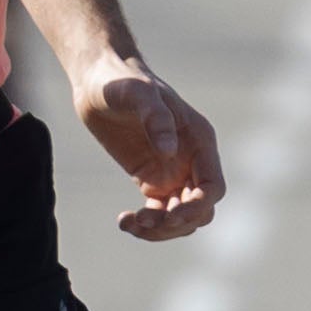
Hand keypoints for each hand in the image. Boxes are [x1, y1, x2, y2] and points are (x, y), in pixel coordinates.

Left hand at [77, 62, 224, 241]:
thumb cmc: (121, 82)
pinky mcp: (151, 179)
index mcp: (200, 140)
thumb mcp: (137, 94)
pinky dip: (146, 224)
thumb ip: (156, 118)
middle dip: (176, 223)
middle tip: (144, 221)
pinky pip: (159, 213)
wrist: (97, 81)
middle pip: (200, 210)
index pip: (213, 187)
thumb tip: (169, 151)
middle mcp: (192, 160)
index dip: (197, 207)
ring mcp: (173, 172)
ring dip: (161, 229)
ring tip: (130, 223)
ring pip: (180, 218)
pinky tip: (123, 221)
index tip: (170, 215)